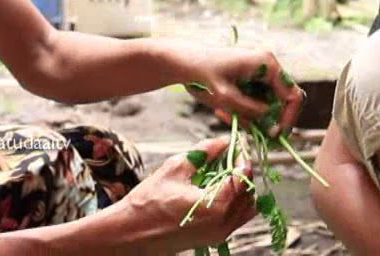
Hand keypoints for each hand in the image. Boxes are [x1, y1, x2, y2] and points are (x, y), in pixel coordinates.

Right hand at [109, 136, 256, 254]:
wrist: (131, 233)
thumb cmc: (149, 201)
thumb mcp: (175, 168)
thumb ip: (204, 152)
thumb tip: (223, 141)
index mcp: (216, 206)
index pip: (244, 177)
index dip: (242, 158)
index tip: (236, 145)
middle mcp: (223, 224)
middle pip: (248, 193)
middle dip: (242, 171)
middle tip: (230, 156)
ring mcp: (220, 234)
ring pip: (246, 208)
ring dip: (240, 188)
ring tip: (222, 172)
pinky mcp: (214, 238)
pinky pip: (235, 218)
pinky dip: (233, 202)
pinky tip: (215, 188)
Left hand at [187, 46, 305, 137]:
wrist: (182, 61)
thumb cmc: (201, 75)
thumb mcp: (225, 98)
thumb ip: (250, 112)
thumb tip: (272, 125)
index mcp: (267, 64)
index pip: (293, 96)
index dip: (287, 119)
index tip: (274, 136)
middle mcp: (268, 65)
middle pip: (283, 100)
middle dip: (269, 119)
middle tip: (252, 133)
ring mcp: (259, 70)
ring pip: (269, 102)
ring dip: (253, 116)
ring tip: (227, 116)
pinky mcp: (250, 77)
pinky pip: (257, 99)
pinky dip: (245, 110)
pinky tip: (224, 110)